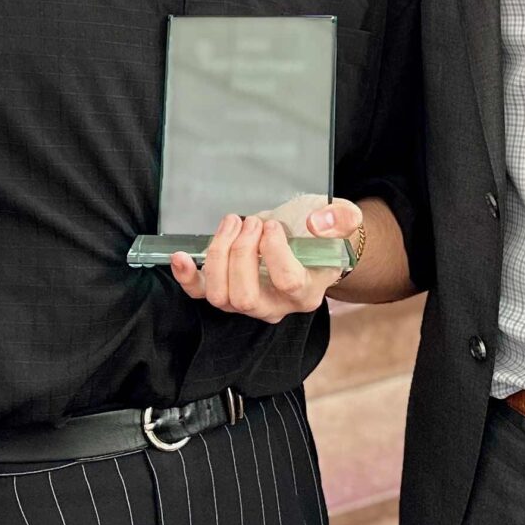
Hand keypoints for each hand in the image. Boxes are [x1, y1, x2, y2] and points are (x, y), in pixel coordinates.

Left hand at [170, 196, 362, 323]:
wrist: (310, 242)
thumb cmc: (324, 234)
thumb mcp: (344, 219)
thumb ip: (340, 219)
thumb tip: (316, 223)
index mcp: (307, 292)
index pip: (287, 283)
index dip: (275, 252)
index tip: (272, 226)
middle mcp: (275, 305)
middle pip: (246, 295)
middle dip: (242, 253)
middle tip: (252, 221)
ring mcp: (247, 302)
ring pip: (221, 296)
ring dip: (219, 254)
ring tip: (234, 223)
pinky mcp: (225, 290)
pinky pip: (200, 293)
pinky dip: (187, 277)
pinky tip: (180, 257)